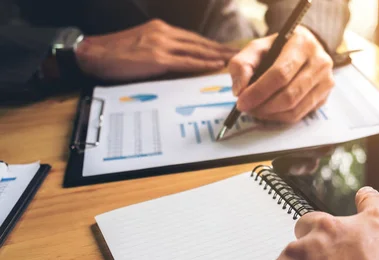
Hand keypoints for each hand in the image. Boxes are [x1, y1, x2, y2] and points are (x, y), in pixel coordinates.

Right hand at [75, 19, 237, 80]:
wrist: (93, 54)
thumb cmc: (115, 54)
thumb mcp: (142, 45)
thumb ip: (162, 50)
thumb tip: (180, 62)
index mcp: (160, 29)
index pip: (192, 38)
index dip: (211, 44)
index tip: (226, 49)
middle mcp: (163, 33)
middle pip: (199, 42)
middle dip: (220, 48)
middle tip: (239, 54)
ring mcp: (161, 44)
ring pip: (196, 50)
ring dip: (217, 55)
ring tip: (234, 61)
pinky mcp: (157, 58)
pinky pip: (186, 61)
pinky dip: (203, 63)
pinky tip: (216, 65)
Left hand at [228, 25, 333, 122]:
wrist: (302, 51)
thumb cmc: (277, 49)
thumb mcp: (256, 48)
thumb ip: (242, 64)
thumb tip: (240, 90)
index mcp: (302, 43)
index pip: (280, 73)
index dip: (259, 91)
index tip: (241, 102)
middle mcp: (320, 61)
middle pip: (289, 95)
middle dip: (263, 106)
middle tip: (247, 109)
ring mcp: (326, 81)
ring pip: (295, 109)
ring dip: (270, 114)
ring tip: (256, 110)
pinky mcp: (325, 96)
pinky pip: (300, 114)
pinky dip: (280, 117)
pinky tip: (269, 111)